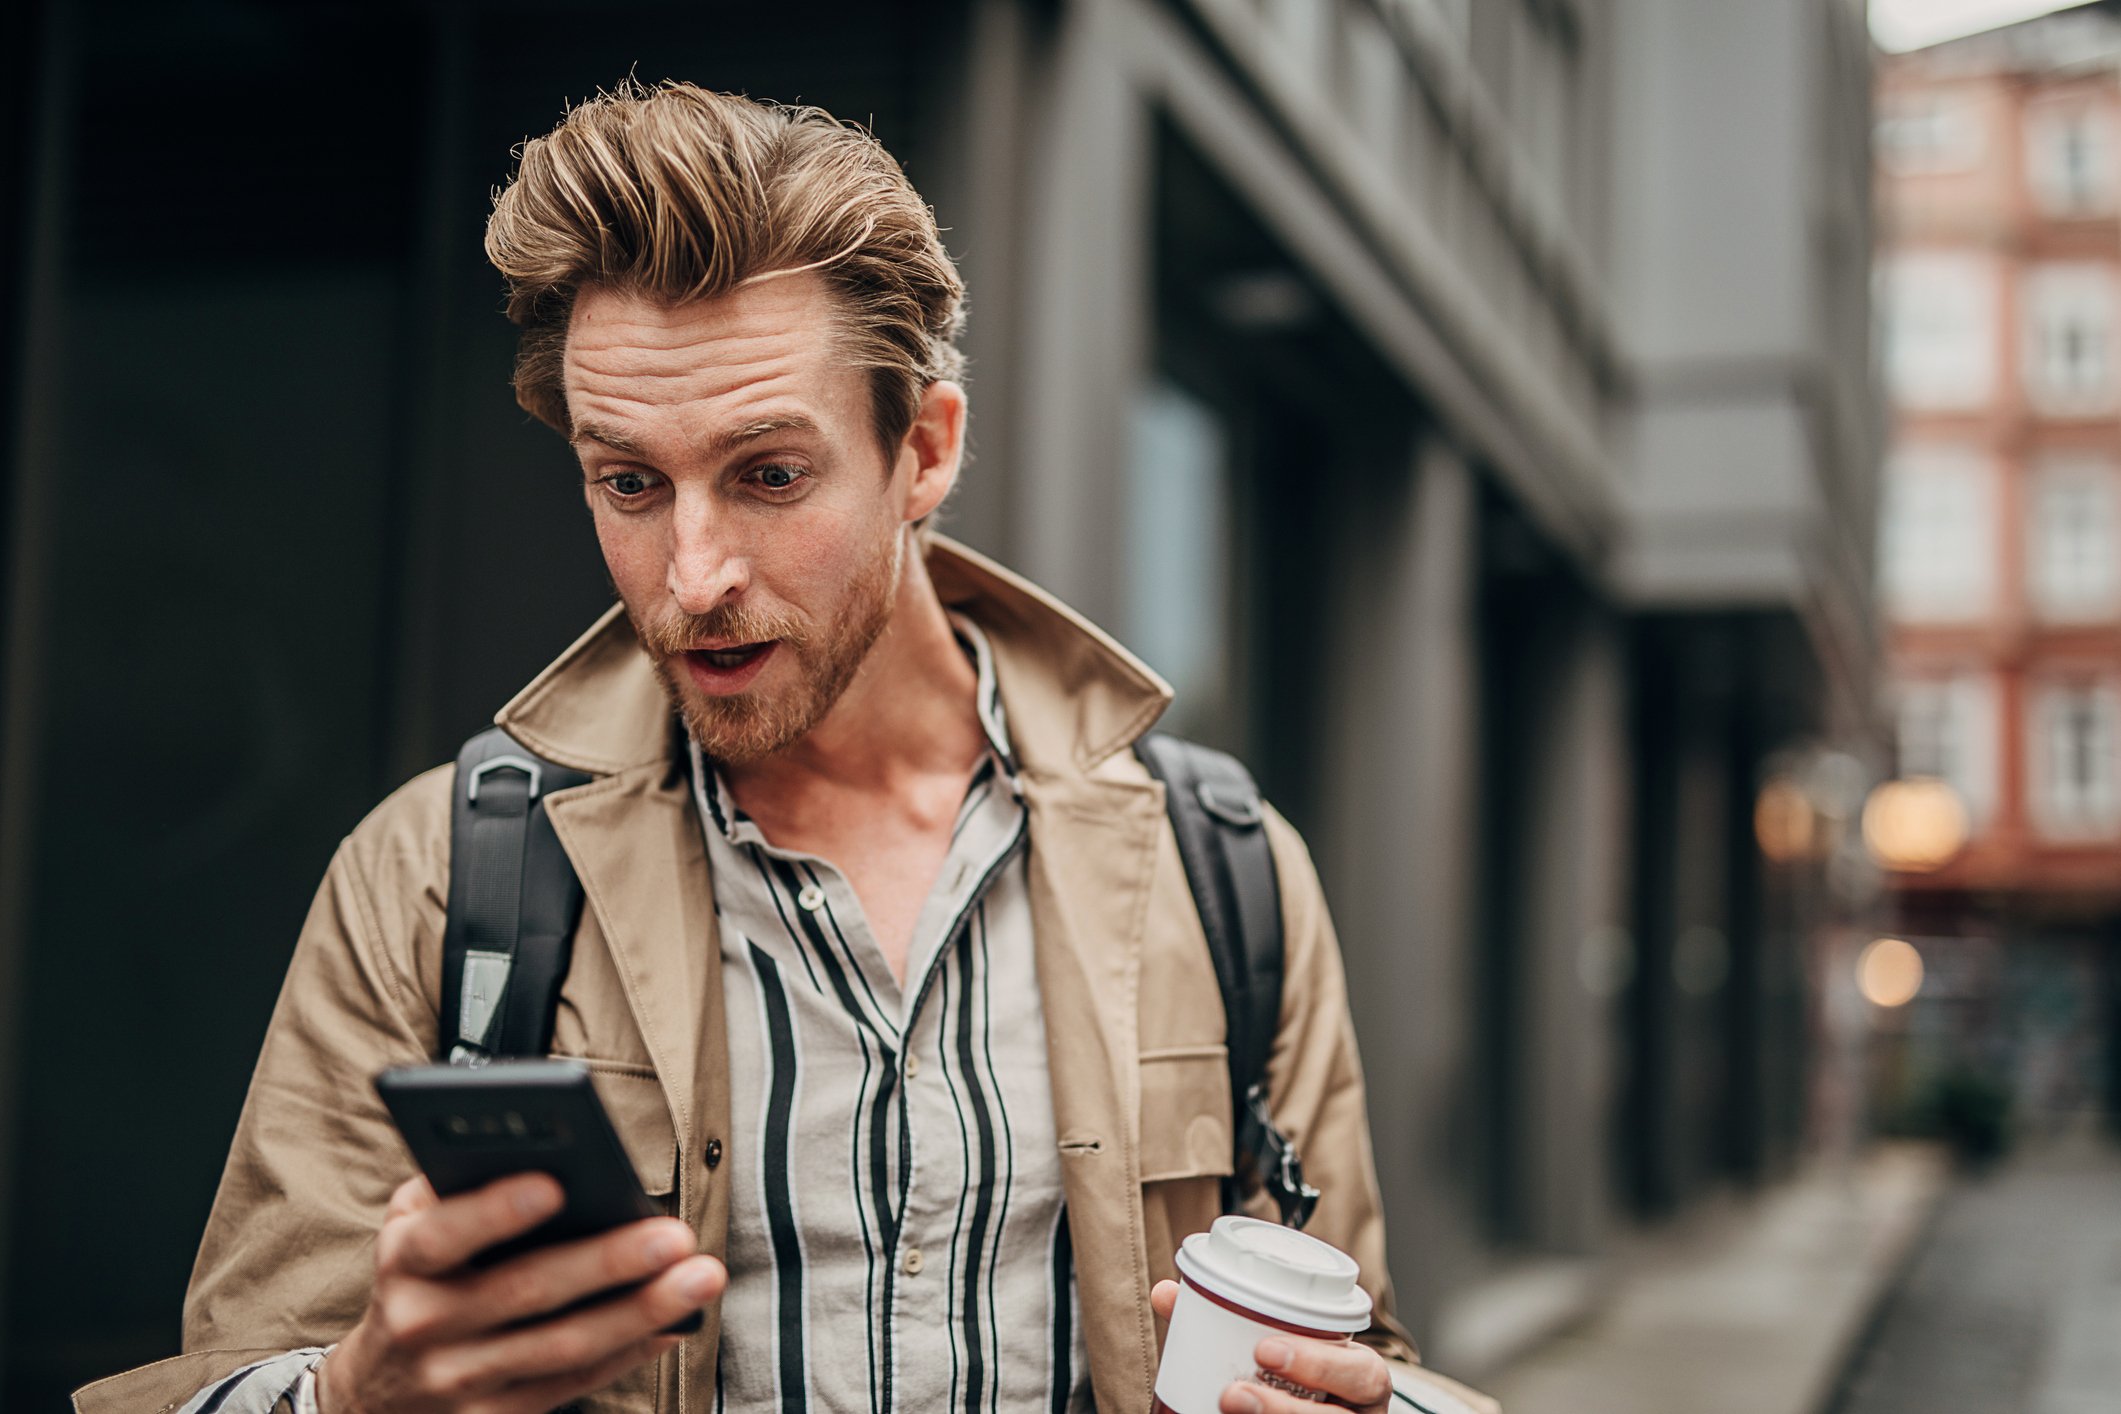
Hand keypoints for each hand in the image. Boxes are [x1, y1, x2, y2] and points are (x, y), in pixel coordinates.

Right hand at [316, 1172, 724, 1413]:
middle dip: (608, 1262)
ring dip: (640, 1311)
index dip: (494, 1212)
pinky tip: (677, 1322)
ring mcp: (461, 1380)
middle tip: (674, 1235)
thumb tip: (545, 1152)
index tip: (554, 1184)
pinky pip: (575, 1383)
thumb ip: (457, 1187)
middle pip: (526, 1291)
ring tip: (700, 1277)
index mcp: (404, 1264)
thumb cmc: (419, 1281)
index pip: (442, 1236)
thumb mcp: (411, 1228)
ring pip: (562, 1345)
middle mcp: (426, 1324)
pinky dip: (631, 1351)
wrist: (376, 1395)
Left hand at [1151, 1280, 1392, 1413]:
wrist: (1306, 1405)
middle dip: (1283, 1407)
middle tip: (1233, 1392)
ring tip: (1228, 1407)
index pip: (1362, 1371)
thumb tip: (1166, 1293)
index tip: (1263, 1348)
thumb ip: (1230, 1321)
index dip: (1319, 1362)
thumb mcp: (1284, 1346)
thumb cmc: (1298, 1372)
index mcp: (1361, 1378)